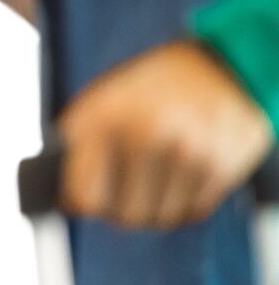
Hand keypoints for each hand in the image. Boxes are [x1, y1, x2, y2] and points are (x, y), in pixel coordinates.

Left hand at [57, 40, 274, 229]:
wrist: (223, 65)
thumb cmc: (149, 88)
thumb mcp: (100, 103)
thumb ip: (77, 148)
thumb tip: (61, 199)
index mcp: (106, 118)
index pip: (85, 197)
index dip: (82, 203)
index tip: (86, 197)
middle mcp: (148, 136)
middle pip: (126, 216)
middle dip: (120, 209)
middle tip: (122, 192)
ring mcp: (189, 153)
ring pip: (161, 219)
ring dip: (155, 207)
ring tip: (154, 179)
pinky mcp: (223, 166)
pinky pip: (192, 212)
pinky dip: (183, 203)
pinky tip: (180, 177)